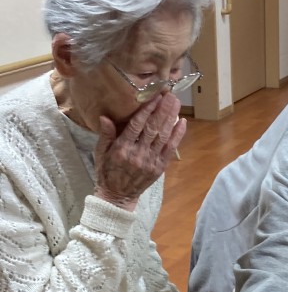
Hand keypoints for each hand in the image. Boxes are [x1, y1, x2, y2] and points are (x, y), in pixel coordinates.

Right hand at [94, 92, 186, 210]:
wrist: (118, 196)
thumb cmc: (107, 172)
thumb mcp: (101, 153)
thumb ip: (105, 135)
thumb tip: (105, 117)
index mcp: (122, 149)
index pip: (136, 126)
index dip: (147, 110)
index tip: (155, 97)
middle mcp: (138, 154)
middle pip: (153, 128)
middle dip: (163, 110)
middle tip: (170, 95)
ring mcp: (150, 161)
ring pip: (163, 136)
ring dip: (171, 118)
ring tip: (176, 103)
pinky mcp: (159, 168)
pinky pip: (170, 149)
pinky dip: (177, 135)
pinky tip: (182, 123)